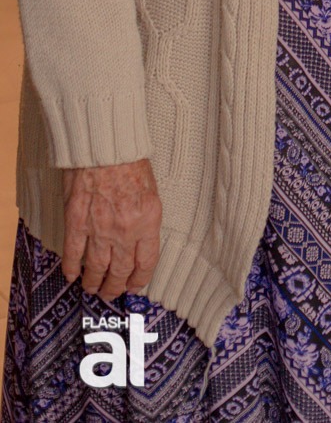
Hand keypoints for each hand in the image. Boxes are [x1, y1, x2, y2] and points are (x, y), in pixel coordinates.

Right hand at [62, 159, 161, 299]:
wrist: (104, 144)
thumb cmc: (130, 161)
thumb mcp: (151, 191)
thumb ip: (145, 219)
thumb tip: (140, 242)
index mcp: (148, 221)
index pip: (146, 263)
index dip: (139, 279)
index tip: (134, 286)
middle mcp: (125, 230)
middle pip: (120, 271)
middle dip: (115, 287)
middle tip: (111, 292)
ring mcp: (99, 229)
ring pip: (96, 269)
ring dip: (94, 282)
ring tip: (93, 287)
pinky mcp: (76, 223)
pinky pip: (73, 255)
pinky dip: (72, 268)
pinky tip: (72, 275)